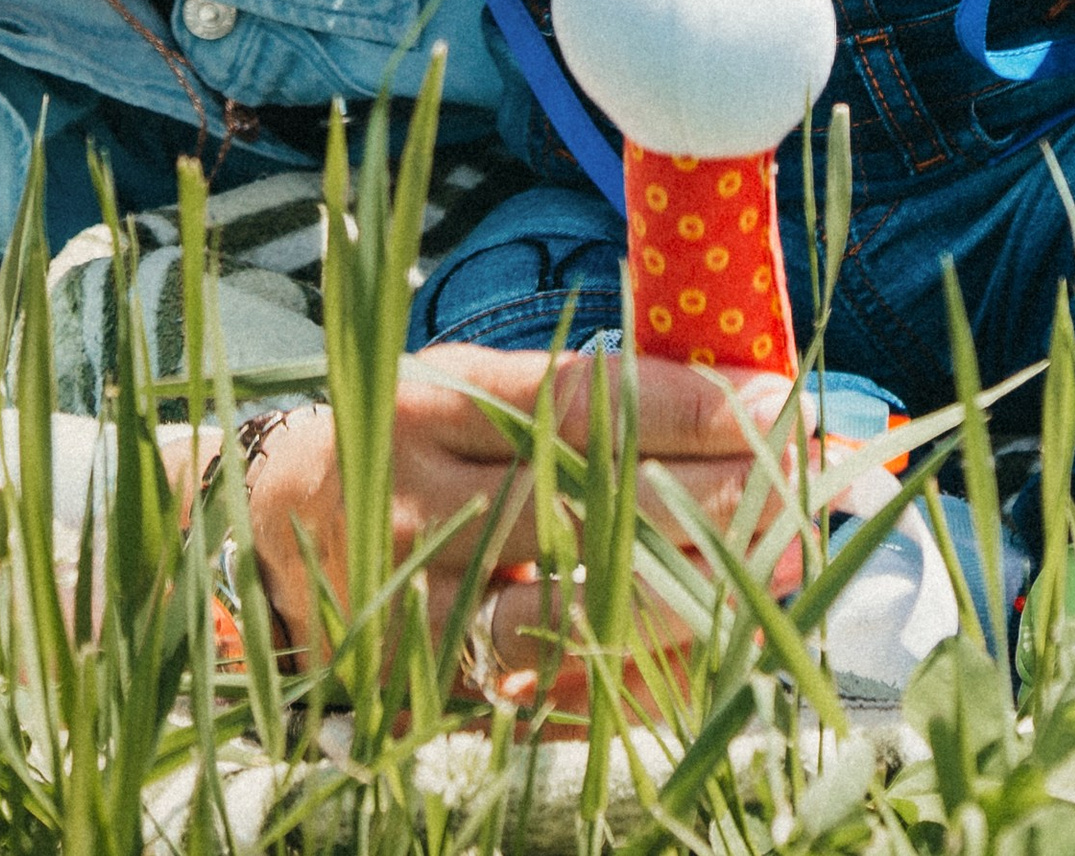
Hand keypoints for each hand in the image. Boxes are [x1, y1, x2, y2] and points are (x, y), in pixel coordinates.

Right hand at [239, 346, 785, 683]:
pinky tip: (716, 649)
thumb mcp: (473, 381)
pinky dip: (641, 674)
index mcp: (436, 402)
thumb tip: (732, 399)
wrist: (269, 520)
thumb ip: (579, 392)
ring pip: (575, 610)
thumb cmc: (414, 432)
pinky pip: (550, 694)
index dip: (690, 406)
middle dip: (715, 498)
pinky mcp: (419, 689)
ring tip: (782, 566)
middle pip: (592, 505)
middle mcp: (419, 499)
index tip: (779, 405)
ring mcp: (414, 604)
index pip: (585, 401)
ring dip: (694, 591)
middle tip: (805, 488)